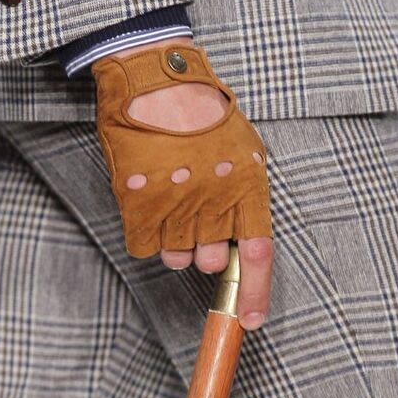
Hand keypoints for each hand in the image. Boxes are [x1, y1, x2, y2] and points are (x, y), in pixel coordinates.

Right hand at [93, 37, 272, 331]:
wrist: (155, 77)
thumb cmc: (202, 109)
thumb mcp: (243, 148)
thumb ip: (245, 195)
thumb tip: (240, 239)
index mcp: (247, 186)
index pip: (258, 255)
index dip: (255, 294)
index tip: (250, 321)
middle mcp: (213, 201)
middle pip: (211, 260)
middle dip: (204, 250)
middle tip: (196, 218)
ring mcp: (175, 204)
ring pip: (175, 257)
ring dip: (173, 240)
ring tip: (169, 198)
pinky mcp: (140, 204)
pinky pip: (145, 247)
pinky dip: (145, 233)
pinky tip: (147, 201)